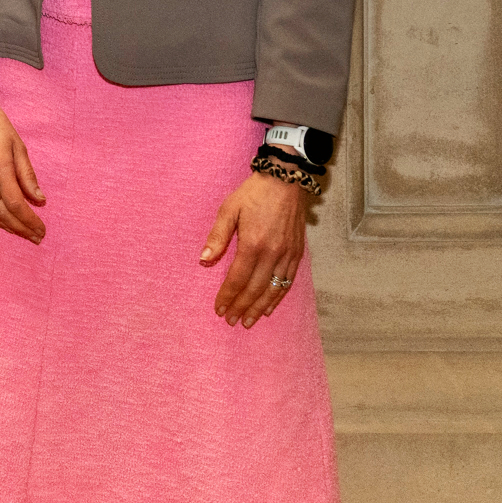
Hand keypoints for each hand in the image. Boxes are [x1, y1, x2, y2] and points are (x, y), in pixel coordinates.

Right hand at [0, 72, 45, 241]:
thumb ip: (28, 175)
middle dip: (20, 228)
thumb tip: (39, 200)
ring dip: (6, 225)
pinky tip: (3, 219)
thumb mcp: (18, 145)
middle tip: (35, 236)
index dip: (29, 220)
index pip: (15, 203)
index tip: (41, 229)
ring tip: (22, 231)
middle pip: (1, 213)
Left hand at [201, 168, 310, 327]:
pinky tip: (269, 306)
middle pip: (255, 288)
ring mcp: (287, 254)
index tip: (219, 309)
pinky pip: (288, 281)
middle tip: (231, 321)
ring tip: (249, 321)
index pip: (238, 278)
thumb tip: (204, 261)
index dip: (228, 295)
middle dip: (242, 307)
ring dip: (260, 307)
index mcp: (253, 243)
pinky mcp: (297, 253)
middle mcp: (272, 253)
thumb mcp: (229, 210)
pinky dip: (278, 296)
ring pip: (273, 289)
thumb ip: (217, 237)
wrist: (285, 180)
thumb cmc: (253, 193)